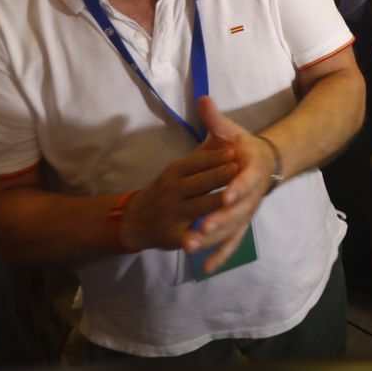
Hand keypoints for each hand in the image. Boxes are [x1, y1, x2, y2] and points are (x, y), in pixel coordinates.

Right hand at [120, 138, 239, 257]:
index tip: (234, 151)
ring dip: (211, 203)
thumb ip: (198, 158)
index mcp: (175, 171)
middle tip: (237, 169)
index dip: (215, 157)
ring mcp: (171, 213)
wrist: (134, 219)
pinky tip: (200, 241)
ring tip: (229, 200)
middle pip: (199, 182)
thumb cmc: (166, 190)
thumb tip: (211, 130)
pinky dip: (191, 240)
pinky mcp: (171, 235)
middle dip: (218, 176)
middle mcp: (172, 190)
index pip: (196, 161)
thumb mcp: (176, 170)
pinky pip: (183, 237)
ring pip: (196, 207)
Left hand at [189, 96, 282, 272]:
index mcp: (250, 171)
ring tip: (191, 247)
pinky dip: (220, 256)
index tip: (225, 196)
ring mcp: (246, 212)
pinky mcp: (241, 224)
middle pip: (237, 212)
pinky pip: (232, 243)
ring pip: (232, 230)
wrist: (267, 164)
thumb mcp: (233, 132)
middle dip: (218, 222)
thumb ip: (217, 120)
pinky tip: (205, 269)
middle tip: (199, 231)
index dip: (237, 189)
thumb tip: (204, 99)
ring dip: (213, 241)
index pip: (245, 181)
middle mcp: (251, 196)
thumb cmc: (244, 148)